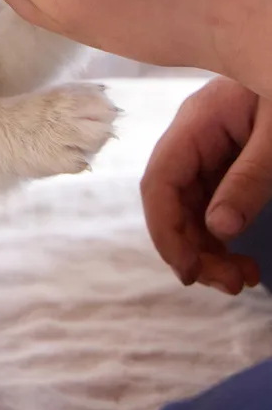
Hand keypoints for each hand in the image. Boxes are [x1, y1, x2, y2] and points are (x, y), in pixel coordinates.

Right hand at [140, 77, 271, 293]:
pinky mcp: (223, 157)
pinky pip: (208, 201)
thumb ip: (250, 179)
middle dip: (192, 248)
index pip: (159, 182)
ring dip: (207, 248)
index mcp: (195, 125)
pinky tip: (241, 257)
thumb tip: (219, 230)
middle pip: (171, 201)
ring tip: (242, 278)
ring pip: (188, 207)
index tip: (189, 272)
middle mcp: (191, 138)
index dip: (165, 231)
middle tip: (231, 284)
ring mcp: (206, 148)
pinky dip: (220, 234)